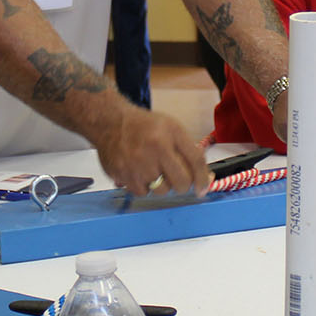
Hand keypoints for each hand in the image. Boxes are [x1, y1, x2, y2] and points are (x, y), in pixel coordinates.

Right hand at [93, 107, 210, 194]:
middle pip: (182, 181)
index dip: (202, 179)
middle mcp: (155, 147)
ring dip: (162, 185)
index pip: (196, 161)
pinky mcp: (123, 173)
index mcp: (171, 133)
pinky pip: (143, 193)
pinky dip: (145, 187)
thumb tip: (205, 179)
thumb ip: (189, 151)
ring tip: (154, 171)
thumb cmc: (143, 126)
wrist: (110, 122)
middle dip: (183, 184)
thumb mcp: (171, 128)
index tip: (203, 188)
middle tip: (176, 178)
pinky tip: (141, 173)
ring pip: (163, 191)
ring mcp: (138, 162)